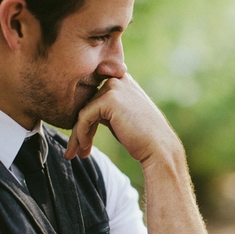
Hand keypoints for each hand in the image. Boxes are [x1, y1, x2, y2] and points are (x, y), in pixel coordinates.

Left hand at [65, 74, 180, 162]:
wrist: (159, 148)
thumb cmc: (142, 138)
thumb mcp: (123, 117)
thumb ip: (106, 109)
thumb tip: (81, 115)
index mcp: (123, 81)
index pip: (94, 94)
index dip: (86, 116)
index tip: (81, 139)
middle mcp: (119, 79)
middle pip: (87, 103)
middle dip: (80, 128)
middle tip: (75, 150)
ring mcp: (114, 87)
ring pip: (83, 111)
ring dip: (78, 135)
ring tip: (76, 153)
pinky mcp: (109, 99)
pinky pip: (84, 117)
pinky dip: (81, 134)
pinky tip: (85, 148)